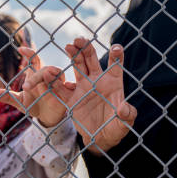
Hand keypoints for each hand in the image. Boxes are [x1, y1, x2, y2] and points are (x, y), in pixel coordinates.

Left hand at [0, 47, 72, 127]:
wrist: (46, 117)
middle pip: (44, 69)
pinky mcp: (66, 93)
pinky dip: (68, 86)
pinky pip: (69, 87)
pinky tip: (67, 86)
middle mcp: (48, 77)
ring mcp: (58, 84)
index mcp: (36, 75)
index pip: (34, 60)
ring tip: (47, 77)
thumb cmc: (33, 105)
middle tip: (25, 88)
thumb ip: (9, 97)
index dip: (29, 53)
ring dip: (52, 76)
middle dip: (35, 77)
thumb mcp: (20, 102)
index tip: (20, 48)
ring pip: (58, 74)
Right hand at [47, 37, 136, 155]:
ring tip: (68, 46)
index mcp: (113, 83)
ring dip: (73, 56)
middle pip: (92, 61)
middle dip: (86, 49)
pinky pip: (61, 89)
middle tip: (80, 39)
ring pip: (77, 68)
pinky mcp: (71, 99)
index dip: (116, 56)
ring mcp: (83, 88)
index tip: (117, 47)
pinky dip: (55, 82)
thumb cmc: (116, 127)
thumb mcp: (125, 123)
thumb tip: (123, 109)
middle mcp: (97, 81)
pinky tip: (49, 73)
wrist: (101, 137)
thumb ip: (127, 115)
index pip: (115, 66)